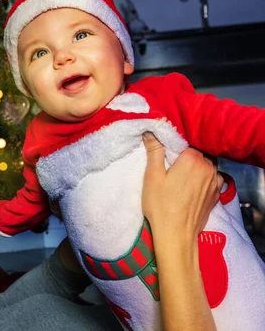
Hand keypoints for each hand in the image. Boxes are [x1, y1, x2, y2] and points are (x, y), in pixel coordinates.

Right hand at [141, 135, 219, 329]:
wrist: (176, 235)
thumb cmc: (161, 205)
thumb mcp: (152, 176)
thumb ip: (154, 152)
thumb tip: (151, 132)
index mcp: (193, 159)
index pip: (185, 143)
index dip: (174, 148)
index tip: (163, 156)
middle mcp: (209, 168)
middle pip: (197, 154)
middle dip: (185, 158)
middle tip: (169, 169)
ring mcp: (215, 182)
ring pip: (205, 167)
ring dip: (195, 170)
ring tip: (179, 180)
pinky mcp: (216, 195)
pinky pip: (210, 180)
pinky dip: (201, 181)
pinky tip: (188, 190)